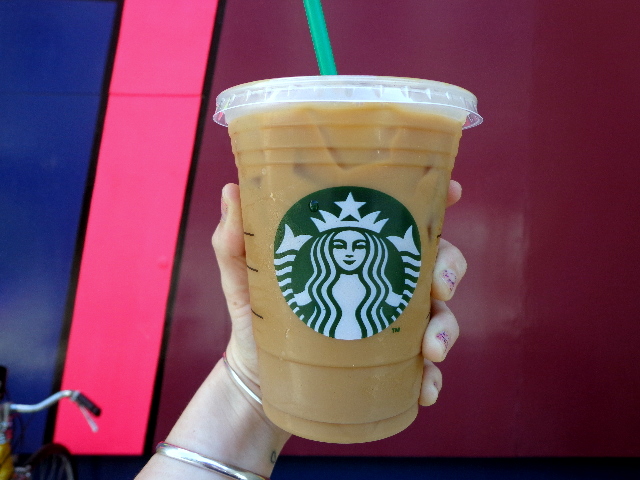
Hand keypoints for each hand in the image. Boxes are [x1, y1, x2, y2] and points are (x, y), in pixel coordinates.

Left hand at [212, 181, 466, 404]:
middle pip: (437, 264)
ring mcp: (392, 325)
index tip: (455, 193)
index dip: (437, 203)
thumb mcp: (243, 275)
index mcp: (360, 253)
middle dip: (450, 270)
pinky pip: (422, 371)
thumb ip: (236, 239)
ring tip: (429, 351)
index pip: (403, 221)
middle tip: (440, 286)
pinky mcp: (390, 365)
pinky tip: (425, 389)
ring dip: (446, 330)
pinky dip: (430, 380)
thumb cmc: (255, 315)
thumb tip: (230, 190)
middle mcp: (384, 284)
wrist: (256, 375)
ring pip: (440, 317)